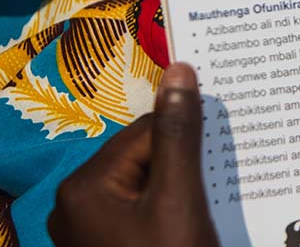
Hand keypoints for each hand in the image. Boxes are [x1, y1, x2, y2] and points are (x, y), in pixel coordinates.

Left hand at [48, 64, 217, 246]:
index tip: (224, 147)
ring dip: (181, 188)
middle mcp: (76, 204)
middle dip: (184, 166)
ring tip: (208, 203)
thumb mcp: (179, 197)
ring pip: (146, 186)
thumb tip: (181, 69)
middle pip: (144, 158)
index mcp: (85, 185)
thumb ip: (179, 134)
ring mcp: (90, 231)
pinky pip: (141, 212)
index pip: (147, 132)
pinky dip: (169, 212)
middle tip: (218, 179)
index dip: (189, 138)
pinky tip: (192, 225)